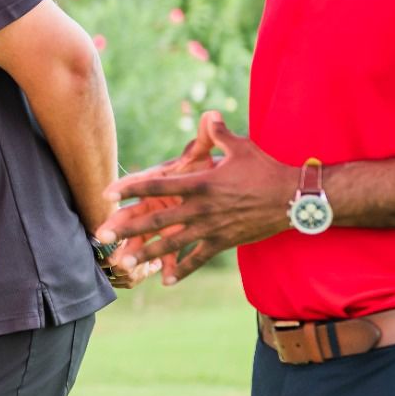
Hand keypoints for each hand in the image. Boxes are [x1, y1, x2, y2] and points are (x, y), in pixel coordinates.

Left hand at [98, 112, 294, 282]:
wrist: (293, 198)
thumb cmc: (265, 169)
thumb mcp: (240, 147)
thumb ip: (218, 133)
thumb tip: (208, 114)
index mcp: (200, 183)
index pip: (158, 186)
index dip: (132, 189)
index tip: (108, 194)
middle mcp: (200, 208)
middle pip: (156, 220)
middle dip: (126, 228)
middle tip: (101, 236)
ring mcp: (211, 228)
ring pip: (172, 244)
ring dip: (147, 254)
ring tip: (125, 262)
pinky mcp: (223, 242)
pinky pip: (198, 258)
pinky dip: (182, 269)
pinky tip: (166, 281)